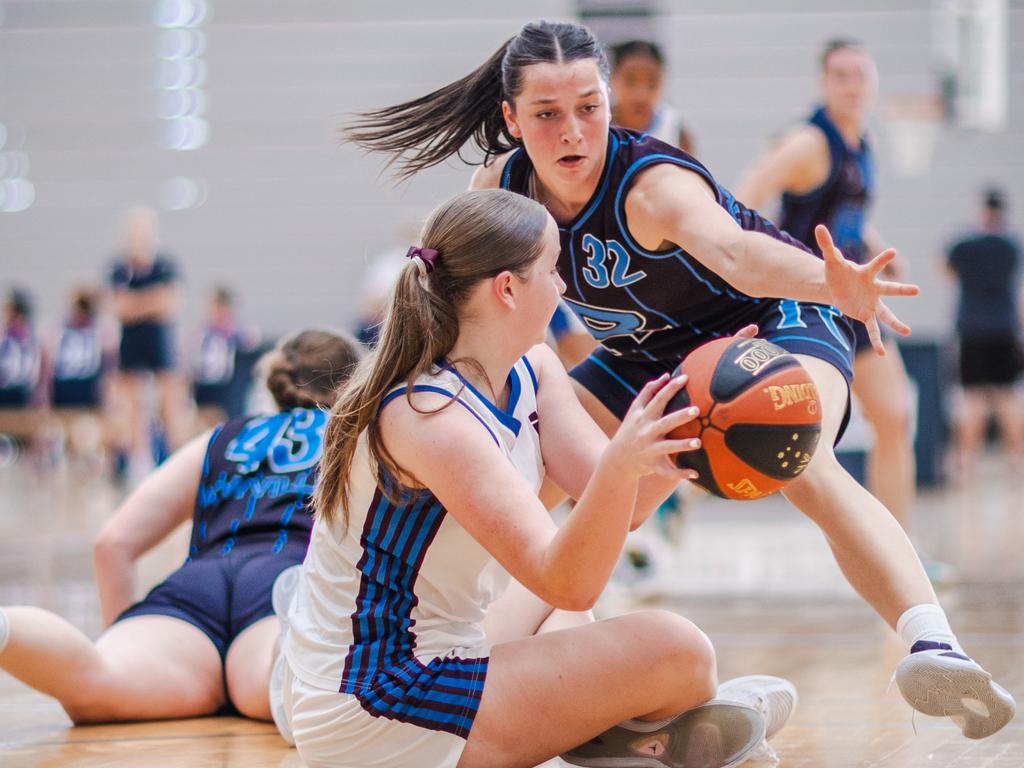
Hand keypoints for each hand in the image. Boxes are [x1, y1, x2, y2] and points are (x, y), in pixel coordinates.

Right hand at [605, 373, 701, 481]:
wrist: (617, 459)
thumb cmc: (631, 429)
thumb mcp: (635, 410)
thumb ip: (649, 391)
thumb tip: (666, 375)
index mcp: (643, 417)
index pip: (657, 399)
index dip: (670, 388)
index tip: (685, 378)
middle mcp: (646, 432)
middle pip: (665, 423)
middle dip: (680, 416)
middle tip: (696, 410)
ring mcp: (649, 449)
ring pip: (667, 447)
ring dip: (682, 445)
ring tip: (698, 443)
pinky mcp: (653, 465)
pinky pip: (667, 471)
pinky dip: (680, 474)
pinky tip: (696, 473)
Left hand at [816, 224, 918, 355]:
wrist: (836, 286)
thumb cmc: (837, 271)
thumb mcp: (831, 260)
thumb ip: (827, 244)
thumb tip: (820, 226)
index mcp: (866, 274)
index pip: (876, 265)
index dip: (883, 259)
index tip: (893, 252)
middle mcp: (874, 289)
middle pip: (889, 290)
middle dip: (901, 290)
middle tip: (916, 290)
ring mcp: (872, 303)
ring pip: (886, 314)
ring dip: (896, 323)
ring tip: (907, 331)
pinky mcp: (865, 315)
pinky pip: (873, 330)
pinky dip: (876, 341)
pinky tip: (882, 353)